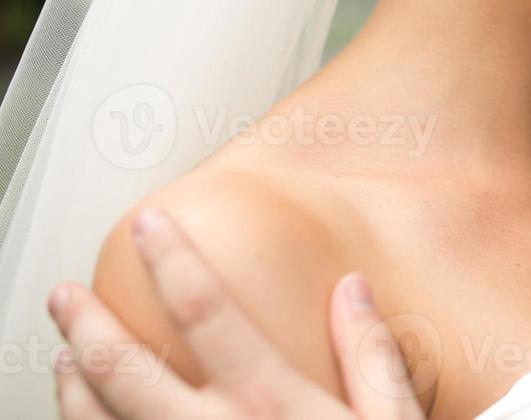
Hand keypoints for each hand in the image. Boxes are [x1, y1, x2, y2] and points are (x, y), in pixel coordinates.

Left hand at [47, 208, 420, 419]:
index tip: (150, 224)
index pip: (205, 312)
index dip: (172, 260)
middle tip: (64, 294)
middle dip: (87, 324)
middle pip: (126, 370)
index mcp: (273, 403)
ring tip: (61, 356)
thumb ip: (373, 355)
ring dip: (72, 386)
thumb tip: (352, 288)